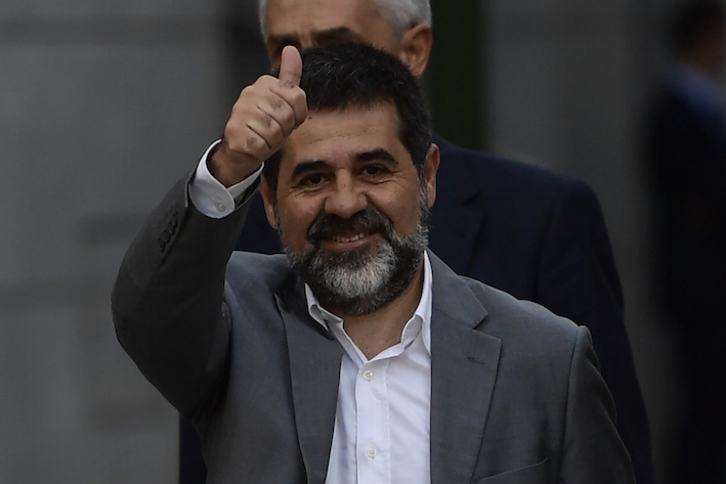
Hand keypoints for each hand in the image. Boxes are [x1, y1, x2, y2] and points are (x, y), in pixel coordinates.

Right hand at [210, 45, 306, 186]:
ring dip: (274, 140)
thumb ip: (290, 77)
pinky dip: (263, 149)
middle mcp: (249, 93)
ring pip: (274, 130)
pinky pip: (262, 143)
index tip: (285, 118)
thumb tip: (291, 49)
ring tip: (264, 137)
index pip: (297, 97)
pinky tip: (256, 145)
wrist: (241, 149)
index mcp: (264, 83)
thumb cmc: (264, 126)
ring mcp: (239, 111)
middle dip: (284, 128)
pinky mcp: (234, 131)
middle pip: (287, 114)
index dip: (296, 115)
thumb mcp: (283, 101)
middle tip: (273, 130)